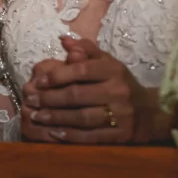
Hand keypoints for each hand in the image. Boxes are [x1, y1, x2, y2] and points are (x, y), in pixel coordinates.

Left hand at [20, 35, 166, 144]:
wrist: (147, 111)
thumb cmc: (118, 82)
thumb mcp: (106, 62)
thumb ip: (85, 49)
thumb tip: (63, 40)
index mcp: (113, 70)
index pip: (81, 70)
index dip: (57, 75)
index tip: (38, 81)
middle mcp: (117, 91)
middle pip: (77, 95)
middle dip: (50, 98)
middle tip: (31, 100)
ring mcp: (120, 115)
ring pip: (82, 117)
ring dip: (56, 118)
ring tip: (38, 116)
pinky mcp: (120, 135)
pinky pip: (91, 136)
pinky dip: (70, 135)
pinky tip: (54, 132)